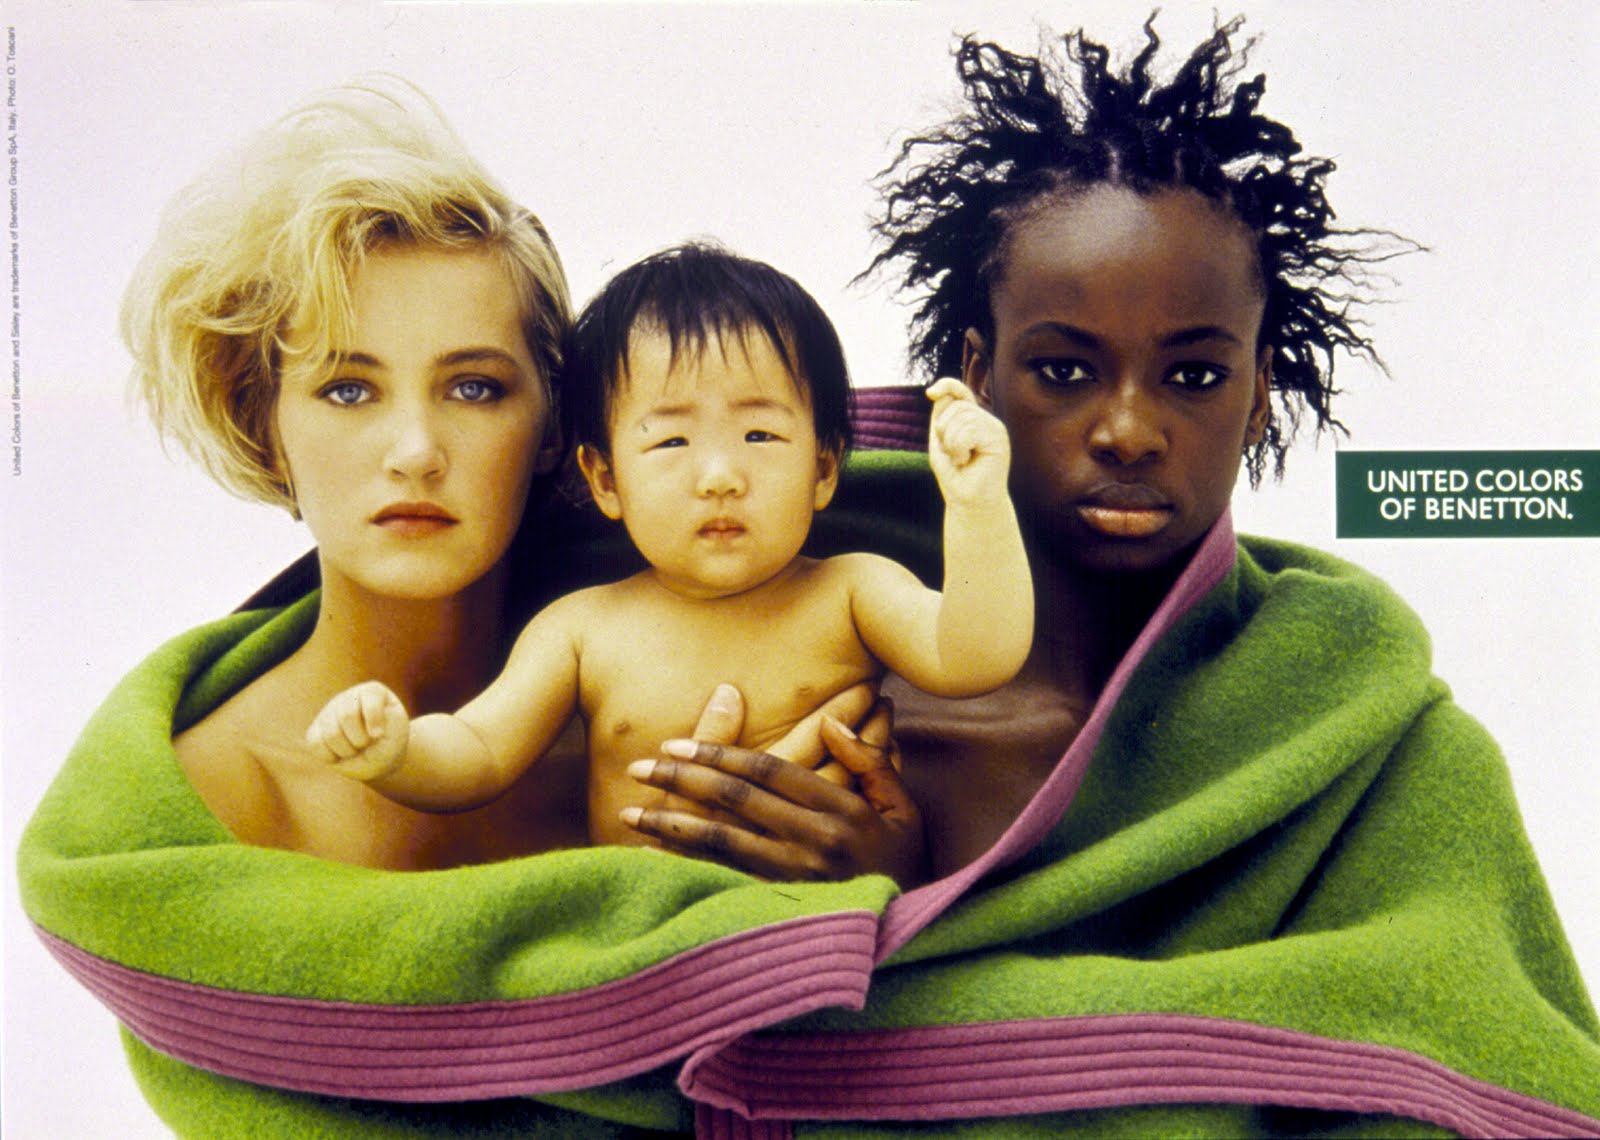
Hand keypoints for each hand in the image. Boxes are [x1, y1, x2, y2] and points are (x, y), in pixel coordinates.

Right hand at [304, 680, 409, 781]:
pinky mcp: (316, 728)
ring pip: (330, 733)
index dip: (374, 718)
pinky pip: (315, 743)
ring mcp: (330, 711)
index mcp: (373, 692)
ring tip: (356, 750)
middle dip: (360, 739)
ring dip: (347, 750)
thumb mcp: (398, 737)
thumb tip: (368, 728)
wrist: (377, 758)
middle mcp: (349, 697)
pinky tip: (340, 755)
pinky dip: (330, 756)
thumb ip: (390, 728)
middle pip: (347, 716)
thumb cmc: (389, 744)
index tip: (379, 735)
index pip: (369, 695)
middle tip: (367, 744)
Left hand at [620, 686, 925, 884]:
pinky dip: (686, 871)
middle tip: (638, 766)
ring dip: (671, 823)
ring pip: (722, 842)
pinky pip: (725, 884)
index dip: (718, 753)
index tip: (674, 743)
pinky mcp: (784, 909)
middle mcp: (814, 842)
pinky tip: (653, 862)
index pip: (766, 771)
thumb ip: (870, 762)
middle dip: (681, 780)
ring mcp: (796, 880)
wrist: (917, 936)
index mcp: (840, 810)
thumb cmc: (908, 864)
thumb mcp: (904, 808)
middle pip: (736, 800)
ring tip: (629, 811)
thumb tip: (831, 720)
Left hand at [926, 376, 1010, 507]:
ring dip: (951, 443)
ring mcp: (994, 427)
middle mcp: (985, 419)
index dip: (947, 385)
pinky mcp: (999, 438)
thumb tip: (940, 393)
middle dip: (943, 431)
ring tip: (960, 459)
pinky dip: (959, 447)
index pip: (960, 391)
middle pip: (956, 406)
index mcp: (972, 418)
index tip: (931, 393)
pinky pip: (969, 430)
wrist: (968, 501)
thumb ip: (941, 416)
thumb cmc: (954, 474)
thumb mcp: (940, 441)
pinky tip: (966, 461)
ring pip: (962, 417)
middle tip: (952, 454)